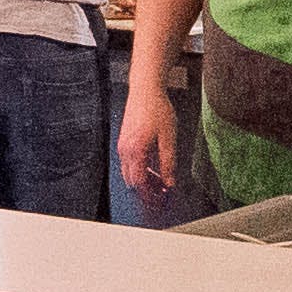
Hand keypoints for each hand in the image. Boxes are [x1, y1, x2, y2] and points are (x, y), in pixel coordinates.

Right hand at [111, 83, 181, 198]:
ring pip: (128, 172)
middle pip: (132, 181)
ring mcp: (122, 146)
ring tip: (158, 179)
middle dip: (145, 189)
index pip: (140, 183)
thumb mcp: (169, 137)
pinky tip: (151, 165)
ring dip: (141, 179)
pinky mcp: (123, 141)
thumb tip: (170, 182)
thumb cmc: (157, 109)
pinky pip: (127, 162)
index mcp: (137, 150)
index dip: (149, 194)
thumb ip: (168, 162)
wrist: (145, 90)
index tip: (160, 200)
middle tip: (161, 192)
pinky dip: (137, 169)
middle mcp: (125, 150)